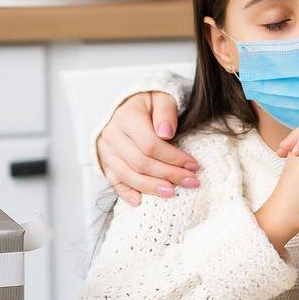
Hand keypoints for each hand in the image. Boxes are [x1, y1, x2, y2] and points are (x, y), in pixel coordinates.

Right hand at [95, 91, 200, 205]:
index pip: (150, 144)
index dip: (174, 157)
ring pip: (128, 175)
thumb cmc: (149, 104)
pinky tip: (140, 202)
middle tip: (191, 181)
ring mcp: (106, 151)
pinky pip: (114, 182)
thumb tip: (166, 133)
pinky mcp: (104, 162)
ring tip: (172, 193)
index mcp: (126, 116)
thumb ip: (166, 112)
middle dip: (168, 174)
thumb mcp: (161, 97)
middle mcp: (112, 135)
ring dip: (151, 187)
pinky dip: (126, 194)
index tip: (194, 165)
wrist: (127, 107)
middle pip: (141, 162)